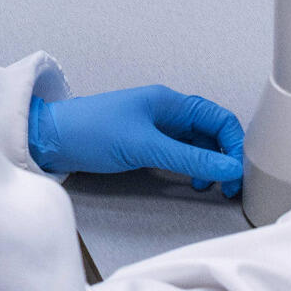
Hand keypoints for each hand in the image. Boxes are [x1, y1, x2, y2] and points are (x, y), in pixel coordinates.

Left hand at [27, 85, 244, 195]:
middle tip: (229, 187)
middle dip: (225, 157)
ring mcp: (157, 127)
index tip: (237, 174)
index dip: (234, 145)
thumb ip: (189, 158)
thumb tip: (232, 168)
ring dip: (210, 164)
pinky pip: (181, 152)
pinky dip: (192, 167)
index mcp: (169, 102)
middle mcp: (167, 111)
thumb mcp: (145, 146)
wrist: (52, 140)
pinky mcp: (146, 143)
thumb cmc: (93, 133)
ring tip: (209, 188)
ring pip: (198, 144)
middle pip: (211, 132)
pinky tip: (191, 182)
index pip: (218, 118)